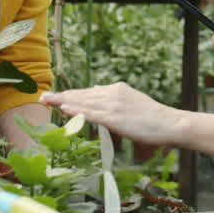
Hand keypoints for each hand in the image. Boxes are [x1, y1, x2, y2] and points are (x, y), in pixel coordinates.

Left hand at [39, 82, 177, 146]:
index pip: (88, 92)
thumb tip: (97, 96)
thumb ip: (114, 101)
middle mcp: (113, 93)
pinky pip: (91, 114)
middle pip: (81, 95)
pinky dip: (76, 111)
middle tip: (43, 97)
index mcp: (116, 89)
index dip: (71, 95)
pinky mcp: (115, 118)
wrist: (170, 123)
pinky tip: (64, 109)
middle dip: (61, 97)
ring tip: (47, 101)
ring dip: (63, 102)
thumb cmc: (153, 119)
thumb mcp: (132, 104)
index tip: (56, 97)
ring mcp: (113, 105)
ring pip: (83, 103)